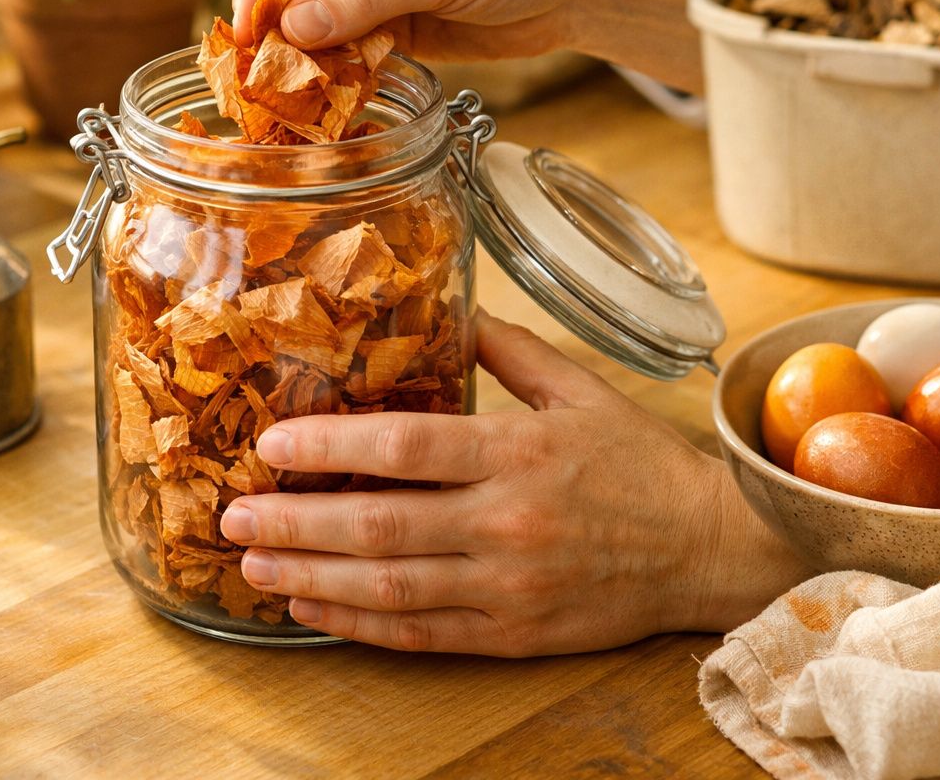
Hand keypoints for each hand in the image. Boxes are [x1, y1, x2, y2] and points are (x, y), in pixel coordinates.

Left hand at [219, 310, 810, 655]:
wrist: (707, 547)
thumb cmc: (642, 463)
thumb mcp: (582, 389)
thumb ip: (511, 350)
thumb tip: (454, 305)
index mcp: (519, 451)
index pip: (404, 449)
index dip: (328, 448)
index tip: (271, 445)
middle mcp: (506, 522)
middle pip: (378, 525)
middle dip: (294, 522)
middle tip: (231, 518)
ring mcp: (507, 585)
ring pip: (389, 587)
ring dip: (311, 579)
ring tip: (254, 567)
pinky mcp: (514, 633)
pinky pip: (422, 634)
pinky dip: (360, 626)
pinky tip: (314, 611)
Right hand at [231, 0, 591, 61]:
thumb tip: (292, 28)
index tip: (250, 28)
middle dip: (274, 24)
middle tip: (263, 75)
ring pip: (310, 20)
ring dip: (302, 57)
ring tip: (291, 97)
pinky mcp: (388, 23)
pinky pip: (343, 49)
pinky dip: (334, 74)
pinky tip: (330, 100)